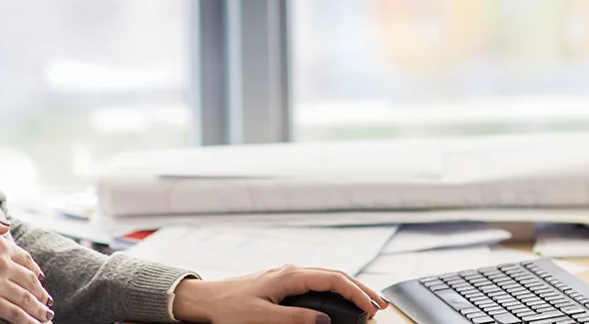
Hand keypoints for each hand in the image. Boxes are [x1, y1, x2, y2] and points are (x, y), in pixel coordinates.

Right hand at [0, 211, 53, 322]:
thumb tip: (6, 227)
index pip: (23, 258)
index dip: (33, 269)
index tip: (38, 277)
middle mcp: (2, 264)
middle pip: (29, 280)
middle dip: (40, 292)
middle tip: (46, 302)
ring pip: (25, 299)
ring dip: (38, 309)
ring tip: (46, 317)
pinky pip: (12, 313)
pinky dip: (26, 321)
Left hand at [171, 265, 387, 323]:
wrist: (207, 299)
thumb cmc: (230, 307)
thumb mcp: (262, 317)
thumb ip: (294, 318)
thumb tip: (324, 321)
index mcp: (288, 275)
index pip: (332, 279)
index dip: (356, 292)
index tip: (372, 307)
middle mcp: (291, 271)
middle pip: (335, 274)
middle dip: (360, 288)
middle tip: (381, 305)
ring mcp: (287, 275)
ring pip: (327, 276)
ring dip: (349, 287)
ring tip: (368, 302)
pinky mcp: (283, 282)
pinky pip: (317, 282)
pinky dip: (335, 288)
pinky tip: (341, 298)